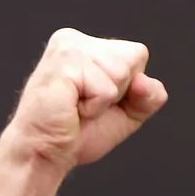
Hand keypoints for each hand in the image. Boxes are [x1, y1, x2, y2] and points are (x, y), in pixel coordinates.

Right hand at [1, 28, 168, 169]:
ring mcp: (67, 49)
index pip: (137, 54)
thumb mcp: (128, 113)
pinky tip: (70, 108)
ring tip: (76, 107)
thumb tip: (144, 81)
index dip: (129, 87)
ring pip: (122, 72)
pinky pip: (106, 89)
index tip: (97, 100)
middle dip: (119, 92)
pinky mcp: (63, 64)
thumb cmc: (78, 134)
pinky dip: (94, 108)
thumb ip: (149, 95)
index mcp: (87, 45)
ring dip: (104, 102)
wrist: (45, 155)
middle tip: (84, 106)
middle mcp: (74, 40)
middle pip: (134, 58)